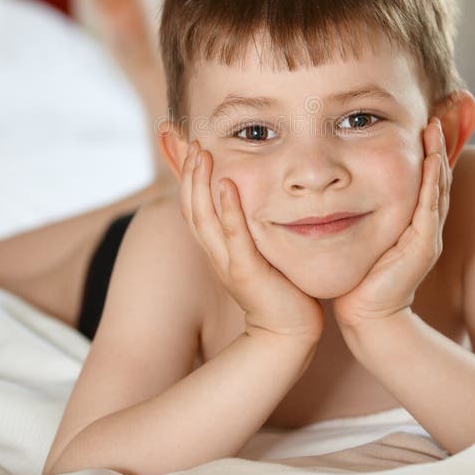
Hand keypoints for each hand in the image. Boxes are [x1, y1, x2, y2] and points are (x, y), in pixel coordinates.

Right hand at [180, 141, 323, 343]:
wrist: (288, 332)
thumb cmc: (280, 289)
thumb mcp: (260, 250)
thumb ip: (253, 228)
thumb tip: (255, 200)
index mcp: (218, 246)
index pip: (193, 205)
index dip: (186, 175)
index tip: (188, 145)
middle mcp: (216, 252)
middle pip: (191, 207)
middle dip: (189, 173)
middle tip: (192, 142)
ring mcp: (228, 262)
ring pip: (203, 218)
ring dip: (201, 184)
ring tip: (202, 155)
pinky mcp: (246, 272)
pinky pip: (234, 236)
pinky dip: (228, 210)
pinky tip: (228, 185)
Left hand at [333, 118, 450, 328]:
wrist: (366, 316)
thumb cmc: (357, 278)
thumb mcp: (358, 236)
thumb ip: (356, 214)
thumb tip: (334, 190)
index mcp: (411, 224)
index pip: (422, 181)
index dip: (423, 153)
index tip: (417, 125)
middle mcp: (424, 227)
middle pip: (436, 179)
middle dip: (435, 148)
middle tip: (431, 118)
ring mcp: (427, 237)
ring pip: (438, 189)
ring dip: (437, 158)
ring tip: (433, 131)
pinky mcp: (424, 247)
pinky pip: (431, 209)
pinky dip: (433, 184)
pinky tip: (431, 162)